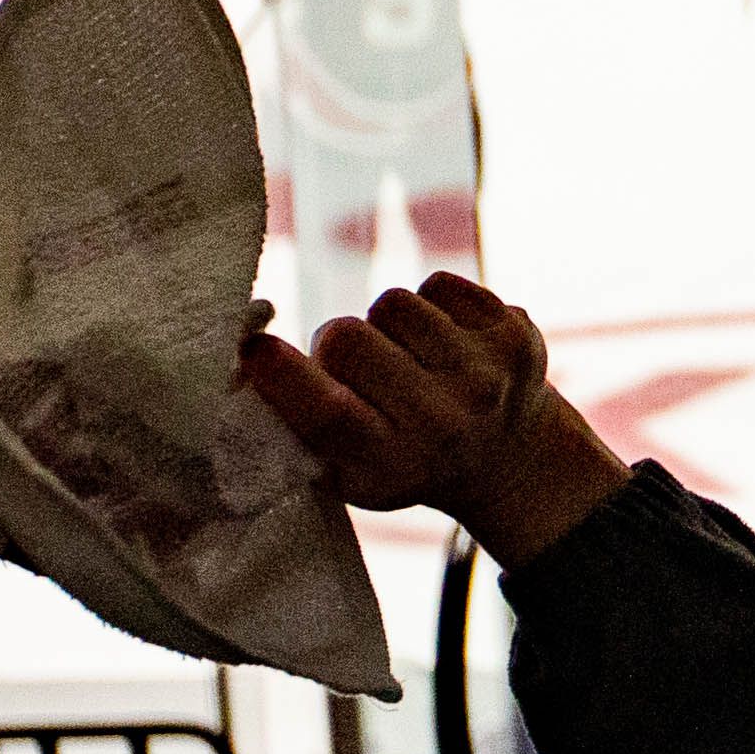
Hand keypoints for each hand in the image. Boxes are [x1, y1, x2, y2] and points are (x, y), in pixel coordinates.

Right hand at [242, 274, 629, 564]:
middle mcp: (443, 425)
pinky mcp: (515, 335)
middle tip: (354, 368)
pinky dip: (428, 303)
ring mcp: (486, 377)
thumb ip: (294, 427)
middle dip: (335, 344)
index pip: (327, 412)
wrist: (510, 460)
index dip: (280, 375)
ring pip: (391, 303)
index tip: (253, 348)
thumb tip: (239, 363)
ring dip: (384, 324)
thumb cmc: (400, 458)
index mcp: (390, 466)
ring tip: (404, 356)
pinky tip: (442, 341)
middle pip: (347, 340)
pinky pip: (437, 284)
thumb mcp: (347, 470)